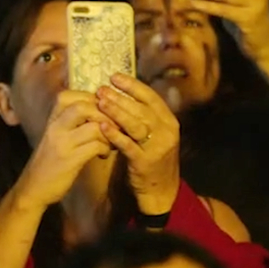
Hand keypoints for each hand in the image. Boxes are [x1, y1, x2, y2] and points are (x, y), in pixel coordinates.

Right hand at [14, 92, 113, 208]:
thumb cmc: (49, 159)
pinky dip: (105, 148)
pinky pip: (96, 146)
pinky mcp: (70, 159)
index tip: (105, 111)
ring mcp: (62, 142)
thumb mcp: (57, 133)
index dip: (95, 100)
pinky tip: (103, 154)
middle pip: (85, 106)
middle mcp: (55, 125)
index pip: (76, 95)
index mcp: (53, 116)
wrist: (33, 187)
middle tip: (115, 126)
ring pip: (94, 126)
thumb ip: (72, 119)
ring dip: (109, 134)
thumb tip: (99, 106)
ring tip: (111, 142)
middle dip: (106, 115)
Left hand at [96, 74, 180, 214]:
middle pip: (142, 109)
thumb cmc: (152, 158)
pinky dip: (115, 135)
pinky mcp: (145, 162)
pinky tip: (102, 126)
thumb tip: (122, 92)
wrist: (161, 191)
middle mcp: (167, 131)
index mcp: (169, 121)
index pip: (151, 97)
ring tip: (100, 102)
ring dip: (117, 112)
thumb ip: (143, 116)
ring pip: (136, 125)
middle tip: (101, 89)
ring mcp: (158, 147)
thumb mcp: (154, 134)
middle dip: (120, 97)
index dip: (132, 85)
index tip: (114, 77)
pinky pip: (128, 145)